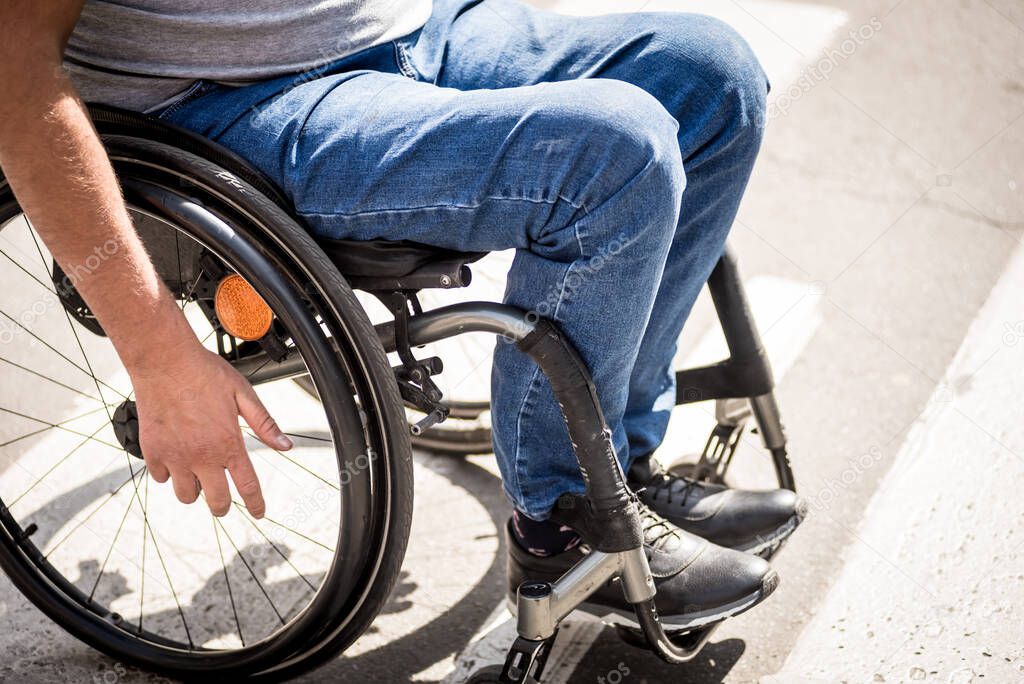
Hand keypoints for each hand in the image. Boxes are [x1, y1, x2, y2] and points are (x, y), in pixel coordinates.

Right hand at [130, 343, 292, 518]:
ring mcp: (175, 456)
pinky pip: (161, 478)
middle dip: (222, 506)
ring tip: (198, 474)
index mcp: (228, 444)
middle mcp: (202, 456)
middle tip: (223, 501)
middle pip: (216, 502)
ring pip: (186, 495)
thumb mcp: (243, 394)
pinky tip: (175, 458)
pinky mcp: (152, 451)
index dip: (256, 504)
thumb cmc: (205, 373)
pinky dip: (169, 474)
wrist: (164, 361)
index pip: (247, 487)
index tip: (259, 514)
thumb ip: (265, 423)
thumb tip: (286, 446)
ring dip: (195, 490)